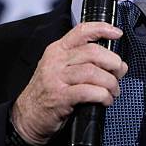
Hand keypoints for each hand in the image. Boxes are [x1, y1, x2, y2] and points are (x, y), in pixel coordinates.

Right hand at [11, 22, 127, 144]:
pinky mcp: (59, 97)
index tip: (117, 33)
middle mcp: (56, 61)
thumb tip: (119, 65)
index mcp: (58, 50)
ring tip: (113, 91)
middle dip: (112, 62)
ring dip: (110, 82)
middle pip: (92, 52)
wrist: (27, 117)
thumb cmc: (48, 93)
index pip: (82, 31)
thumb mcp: (63, 70)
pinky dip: (102, 95)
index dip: (102, 29)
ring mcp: (56, 78)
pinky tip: (105, 100)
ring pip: (92, 72)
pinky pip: (87, 91)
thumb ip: (87, 63)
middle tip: (119, 73)